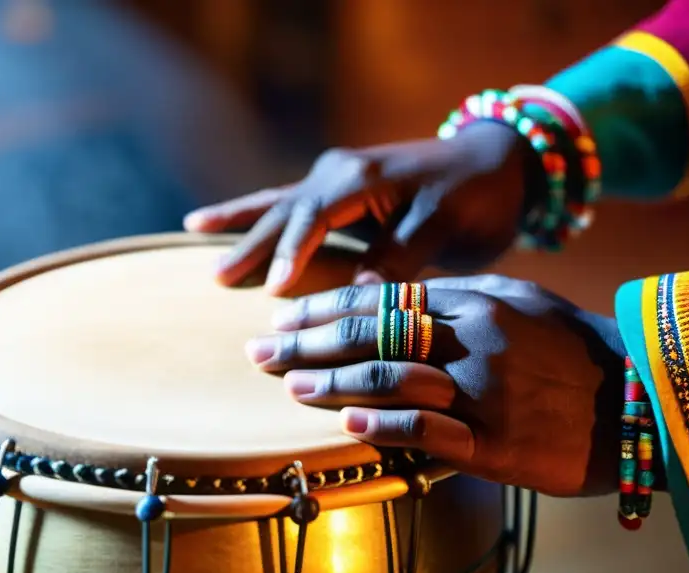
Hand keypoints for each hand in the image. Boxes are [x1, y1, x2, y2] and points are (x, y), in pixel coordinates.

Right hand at [185, 122, 539, 294]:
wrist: (496, 162)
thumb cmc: (477, 196)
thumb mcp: (447, 225)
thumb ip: (401, 255)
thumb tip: (361, 293)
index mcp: (362, 179)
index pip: (315, 220)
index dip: (292, 256)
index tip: (270, 293)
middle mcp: (340, 173)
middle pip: (285, 213)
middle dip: (249, 244)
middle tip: (215, 278)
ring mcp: (335, 178)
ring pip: (277, 203)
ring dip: (240, 223)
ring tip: (192, 230)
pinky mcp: (337, 190)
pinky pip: (288, 204)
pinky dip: (255, 213)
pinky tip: (217, 219)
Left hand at [245, 276, 625, 496]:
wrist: (642, 405)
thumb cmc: (575, 352)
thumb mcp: (522, 305)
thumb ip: (460, 299)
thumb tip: (396, 301)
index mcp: (477, 302)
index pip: (382, 298)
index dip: (325, 306)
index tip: (282, 313)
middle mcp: (474, 341)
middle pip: (372, 335)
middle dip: (307, 341)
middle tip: (258, 349)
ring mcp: (483, 393)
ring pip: (391, 381)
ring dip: (332, 383)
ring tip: (288, 384)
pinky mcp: (495, 444)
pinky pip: (427, 432)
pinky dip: (383, 427)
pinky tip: (346, 425)